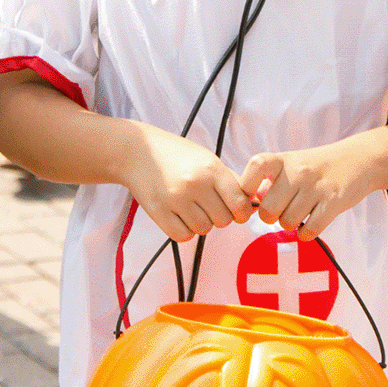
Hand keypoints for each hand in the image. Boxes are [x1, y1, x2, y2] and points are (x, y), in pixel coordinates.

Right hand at [122, 133, 254, 241]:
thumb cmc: (177, 154)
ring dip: (201, 223)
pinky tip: (180, 216)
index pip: (239, 203)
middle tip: (209, 206)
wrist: (137, 151)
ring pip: (203, 229)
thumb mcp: (207, 158)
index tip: (238, 212)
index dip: (242, 212)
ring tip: (191, 207)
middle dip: (220, 217)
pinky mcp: (158, 212)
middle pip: (223, 220)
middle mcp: (195, 184)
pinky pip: (183, 235)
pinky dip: (185, 230)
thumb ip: (228, 179)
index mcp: (211, 169)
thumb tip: (250, 203)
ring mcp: (176, 199)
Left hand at [239, 146, 364, 241]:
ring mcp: (316, 186)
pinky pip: (310, 230)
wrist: (359, 160)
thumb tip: (252, 204)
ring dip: (291, 224)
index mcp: (283, 159)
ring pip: (288, 222)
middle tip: (282, 210)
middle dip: (272, 217)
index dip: (247, 187)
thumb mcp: (291, 164)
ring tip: (300, 213)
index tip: (254, 197)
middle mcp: (298, 171)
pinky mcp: (334, 202)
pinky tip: (311, 224)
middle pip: (268, 209)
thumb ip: (270, 181)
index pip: (255, 167)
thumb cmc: (317, 167)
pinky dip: (307, 234)